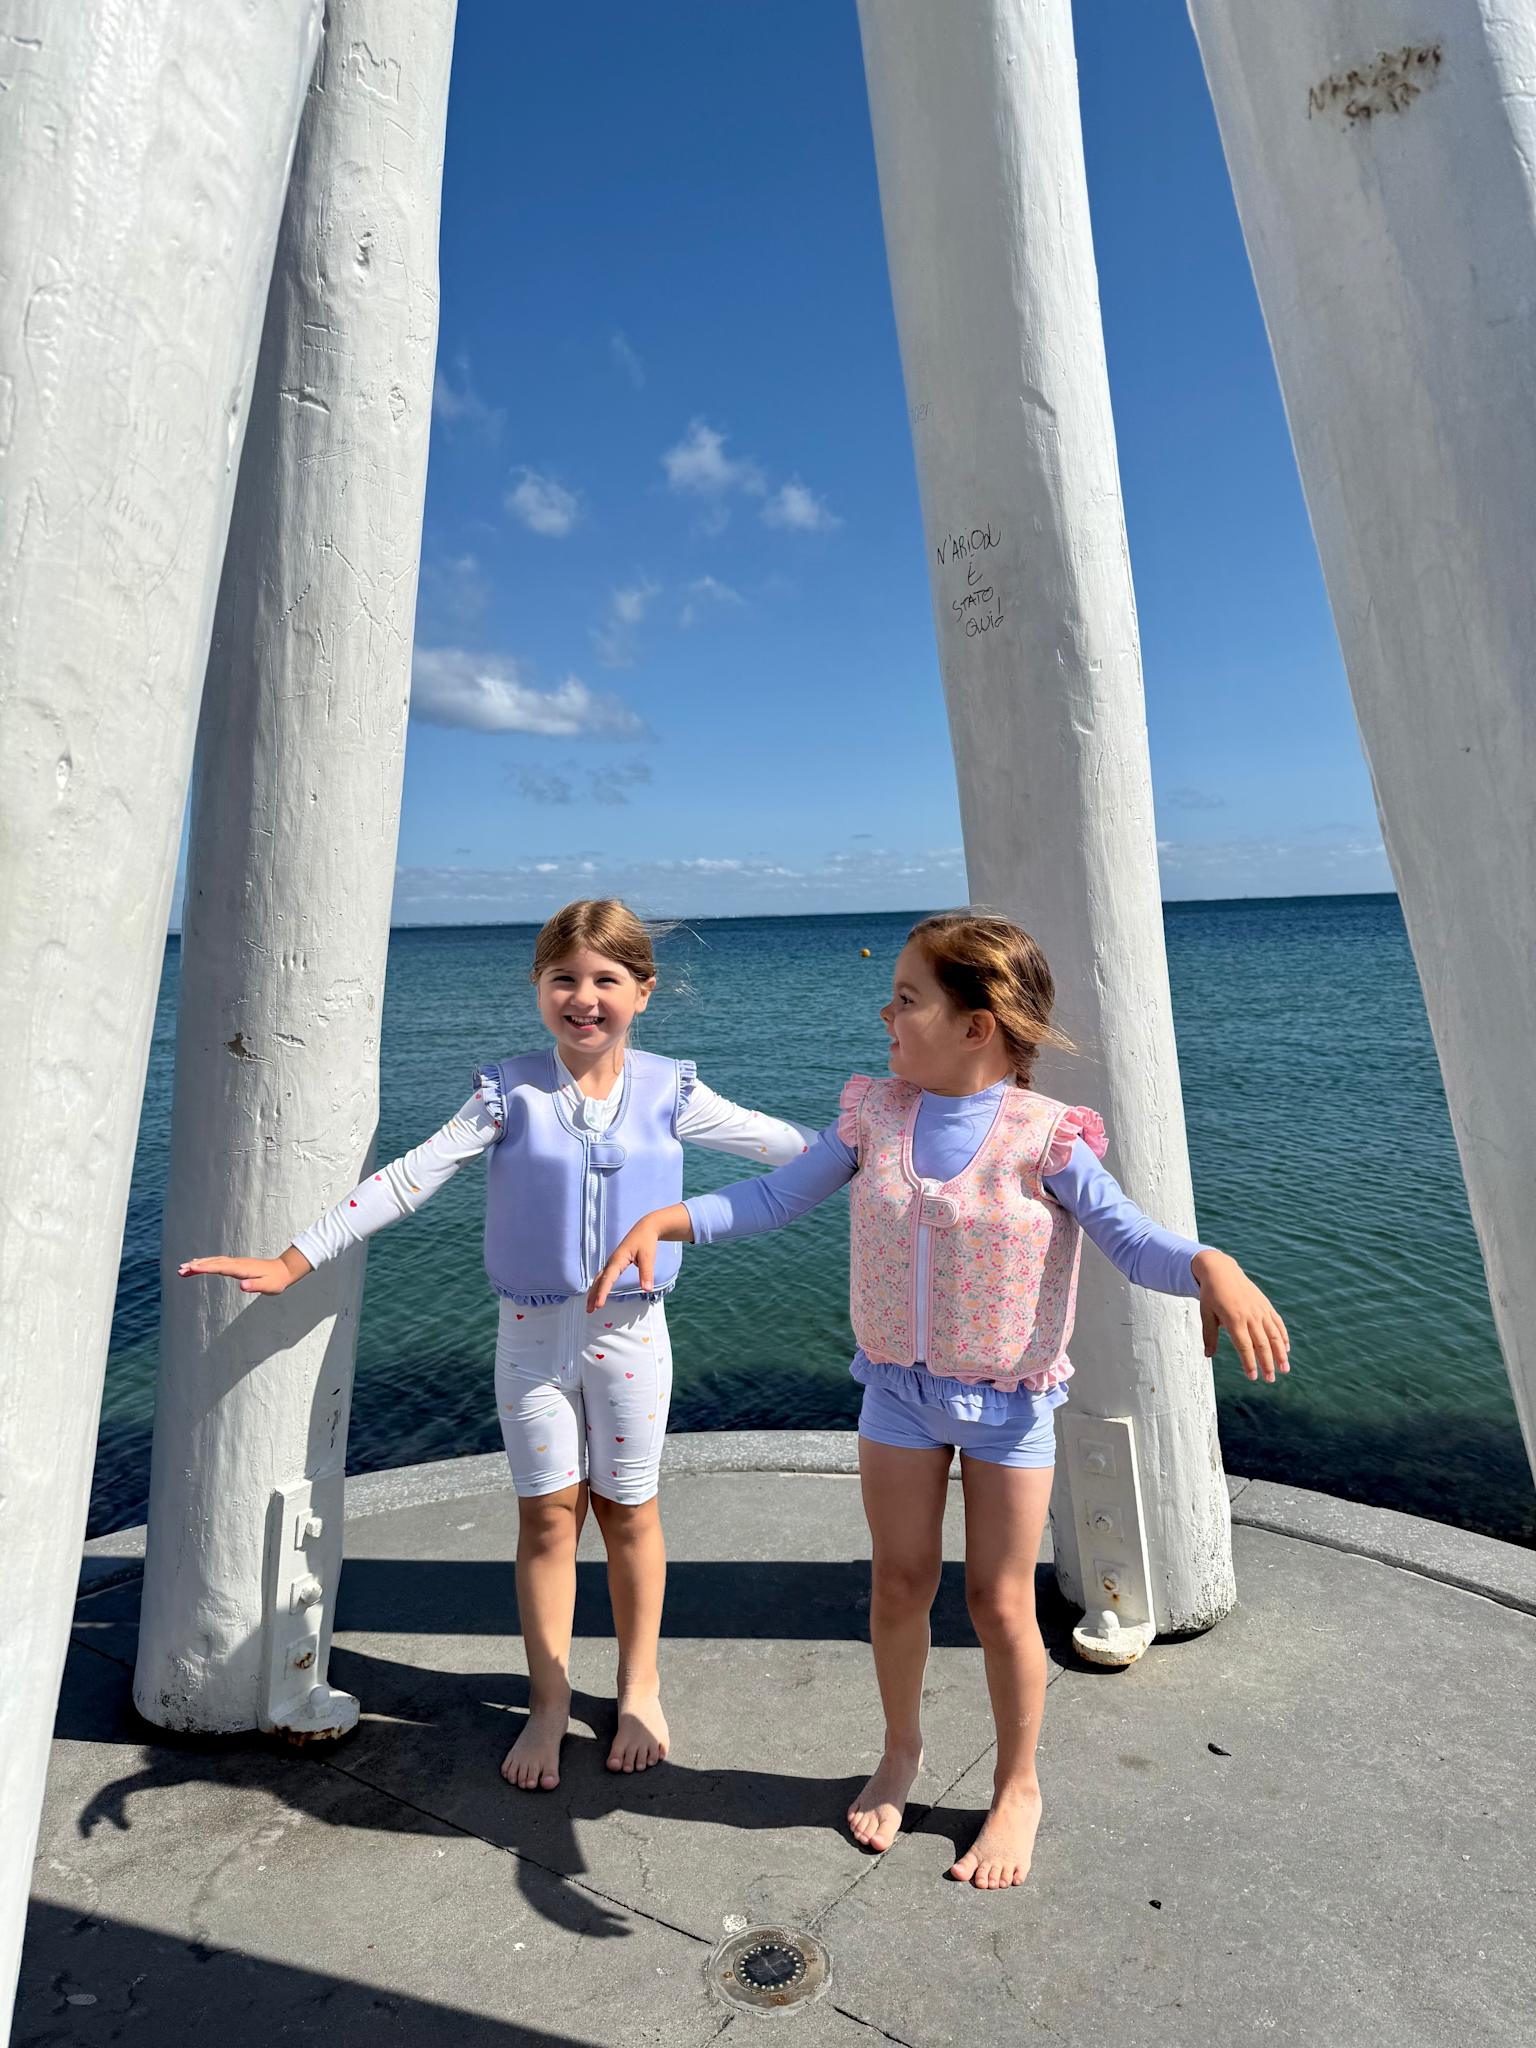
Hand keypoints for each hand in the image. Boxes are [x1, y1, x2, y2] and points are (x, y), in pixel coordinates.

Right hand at [177, 1246, 311, 1294]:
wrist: (284, 1270)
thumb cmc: (276, 1281)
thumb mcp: (268, 1287)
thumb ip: (255, 1286)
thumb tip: (242, 1286)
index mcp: (242, 1269)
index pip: (220, 1267)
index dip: (205, 1268)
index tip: (191, 1268)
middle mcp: (237, 1263)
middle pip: (213, 1263)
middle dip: (196, 1266)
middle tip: (180, 1270)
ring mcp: (236, 1262)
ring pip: (214, 1261)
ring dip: (199, 1264)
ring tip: (183, 1269)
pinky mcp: (236, 1264)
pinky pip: (217, 1262)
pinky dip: (206, 1263)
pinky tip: (198, 1265)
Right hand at [586, 1204, 692, 1311]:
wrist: (645, 1228)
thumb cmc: (646, 1242)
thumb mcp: (648, 1256)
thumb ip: (647, 1273)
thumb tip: (647, 1290)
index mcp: (618, 1259)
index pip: (608, 1278)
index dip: (603, 1292)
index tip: (599, 1305)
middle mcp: (612, 1261)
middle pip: (599, 1280)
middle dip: (593, 1295)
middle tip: (590, 1310)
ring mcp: (612, 1263)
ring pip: (599, 1279)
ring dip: (593, 1293)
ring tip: (590, 1307)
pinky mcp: (614, 1264)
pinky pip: (603, 1277)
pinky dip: (598, 1287)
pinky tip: (596, 1295)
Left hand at [1192, 1249, 1288, 1382]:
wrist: (1221, 1270)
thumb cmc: (1211, 1294)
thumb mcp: (1205, 1314)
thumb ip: (1209, 1335)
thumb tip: (1208, 1356)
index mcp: (1234, 1319)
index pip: (1244, 1346)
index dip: (1249, 1363)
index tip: (1252, 1378)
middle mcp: (1250, 1315)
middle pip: (1262, 1344)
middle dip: (1267, 1363)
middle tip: (1270, 1380)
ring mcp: (1260, 1310)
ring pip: (1274, 1335)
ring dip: (1281, 1353)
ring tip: (1285, 1369)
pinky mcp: (1266, 1305)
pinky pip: (1277, 1323)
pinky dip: (1283, 1336)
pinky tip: (1286, 1349)